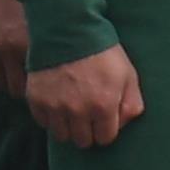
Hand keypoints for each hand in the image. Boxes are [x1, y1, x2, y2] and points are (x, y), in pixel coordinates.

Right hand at [25, 45, 144, 148]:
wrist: (68, 28)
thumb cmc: (102, 51)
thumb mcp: (128, 74)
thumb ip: (132, 104)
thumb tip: (123, 125)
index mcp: (103, 106)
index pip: (105, 138)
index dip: (105, 129)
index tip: (103, 119)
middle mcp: (79, 112)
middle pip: (82, 141)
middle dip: (87, 131)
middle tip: (87, 115)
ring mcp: (55, 107)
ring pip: (61, 136)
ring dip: (67, 127)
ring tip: (71, 112)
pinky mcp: (37, 99)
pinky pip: (42, 122)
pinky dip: (49, 117)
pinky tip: (56, 103)